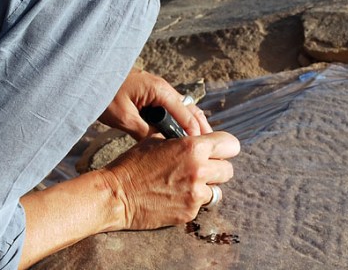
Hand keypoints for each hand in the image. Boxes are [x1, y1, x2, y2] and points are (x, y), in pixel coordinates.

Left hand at [99, 68, 211, 139]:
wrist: (88, 73)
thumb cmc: (103, 92)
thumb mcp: (123, 116)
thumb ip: (144, 132)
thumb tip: (160, 146)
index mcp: (160, 90)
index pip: (186, 114)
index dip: (195, 132)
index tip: (201, 149)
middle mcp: (163, 88)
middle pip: (189, 109)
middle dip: (200, 126)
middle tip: (210, 145)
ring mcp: (157, 90)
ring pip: (182, 108)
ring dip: (190, 123)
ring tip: (199, 142)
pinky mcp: (150, 93)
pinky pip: (170, 108)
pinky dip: (179, 119)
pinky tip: (178, 133)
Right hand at [101, 131, 239, 229]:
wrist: (116, 195)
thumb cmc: (133, 164)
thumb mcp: (157, 140)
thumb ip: (182, 138)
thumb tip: (196, 134)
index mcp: (193, 147)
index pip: (230, 144)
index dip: (225, 146)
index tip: (219, 149)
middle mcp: (199, 170)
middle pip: (228, 169)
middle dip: (217, 167)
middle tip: (202, 168)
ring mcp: (196, 194)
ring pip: (217, 189)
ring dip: (206, 186)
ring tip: (186, 183)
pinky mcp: (190, 212)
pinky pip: (201, 204)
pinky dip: (192, 200)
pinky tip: (175, 195)